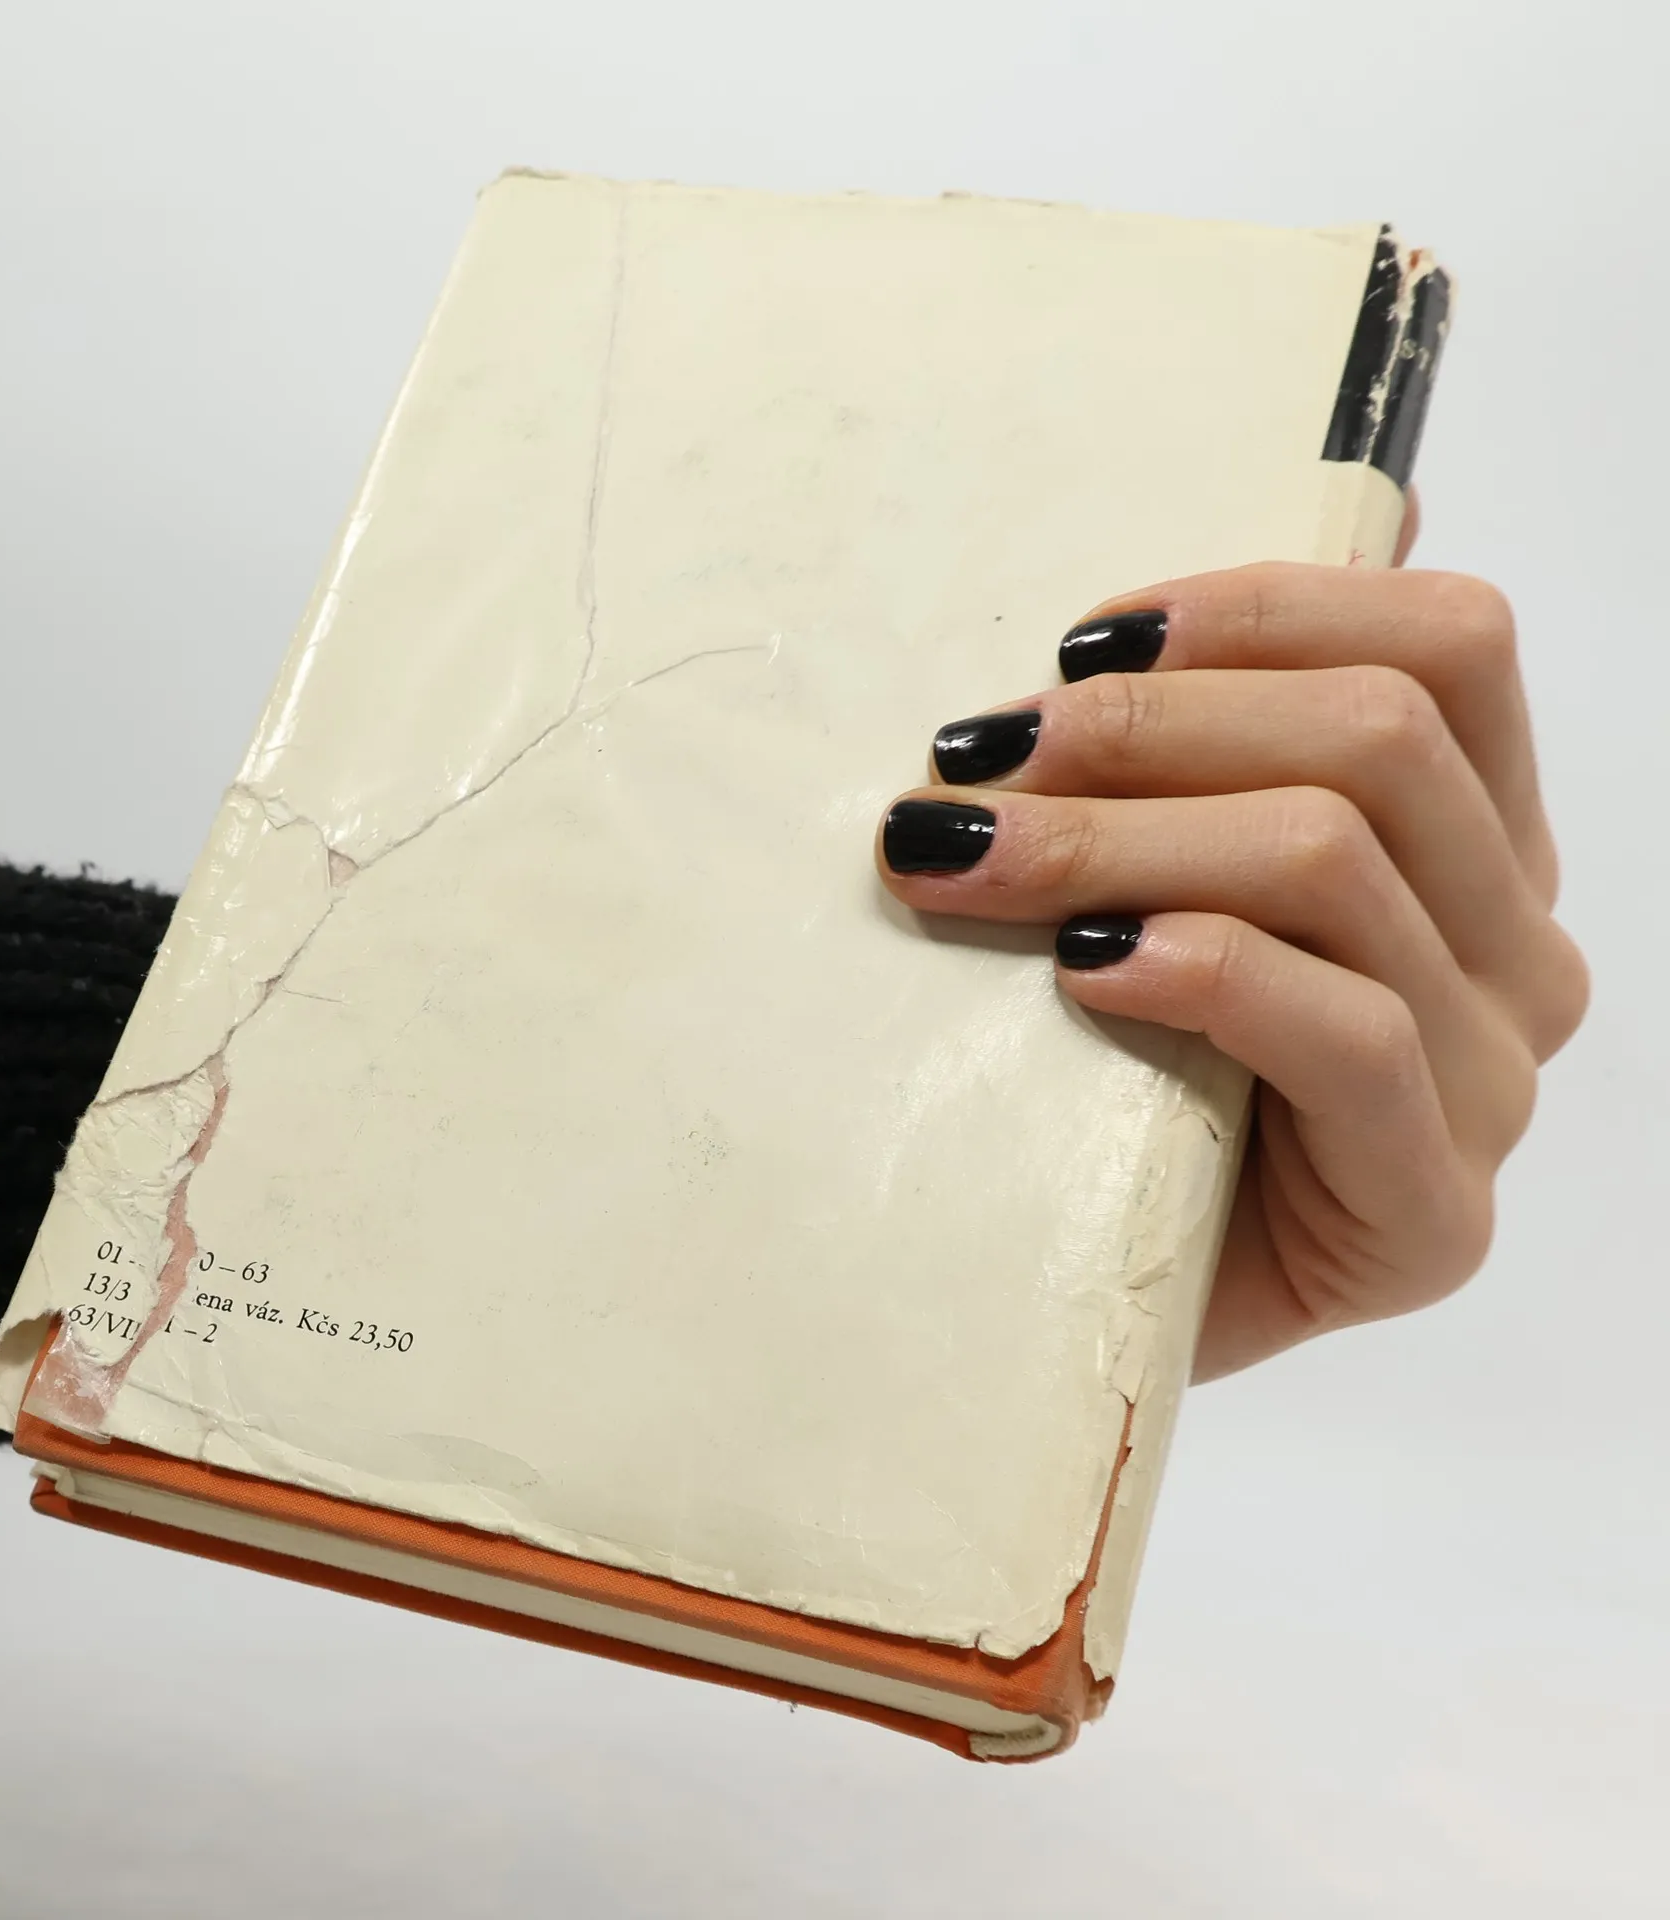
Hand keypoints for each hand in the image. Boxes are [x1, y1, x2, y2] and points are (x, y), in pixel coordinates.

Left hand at [874, 502, 1587, 1378]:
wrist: (1102, 1292)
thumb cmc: (1125, 1069)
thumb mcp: (1160, 874)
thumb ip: (1217, 739)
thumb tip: (1269, 547)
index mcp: (1479, 837)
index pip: (1445, 645)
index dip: (1256, 611)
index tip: (1071, 647)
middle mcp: (1514, 943)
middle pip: (1376, 740)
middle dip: (1142, 731)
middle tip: (969, 762)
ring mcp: (1491, 1080)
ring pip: (1334, 862)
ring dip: (1116, 839)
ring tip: (961, 859)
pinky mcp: (1433, 1208)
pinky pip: (1350, 1035)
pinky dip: (1203, 971)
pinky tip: (1084, 966)